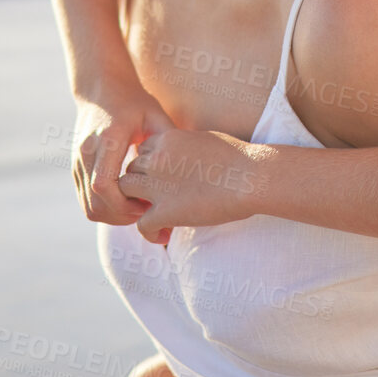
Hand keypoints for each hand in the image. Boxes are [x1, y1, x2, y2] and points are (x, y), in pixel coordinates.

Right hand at [72, 91, 175, 225]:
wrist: (102, 89)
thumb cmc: (134, 102)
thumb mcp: (155, 116)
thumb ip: (169, 141)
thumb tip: (189, 169)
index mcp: (108, 140)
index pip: (103, 185)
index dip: (125, 205)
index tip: (147, 205)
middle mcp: (87, 153)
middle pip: (96, 204)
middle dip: (123, 216)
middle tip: (148, 212)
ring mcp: (78, 162)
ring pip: (89, 207)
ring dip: (114, 216)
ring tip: (138, 208)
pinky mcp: (76, 168)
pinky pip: (87, 201)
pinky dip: (106, 209)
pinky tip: (127, 201)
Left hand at [119, 129, 266, 243]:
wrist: (252, 176)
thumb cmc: (240, 158)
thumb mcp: (206, 139)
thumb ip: (187, 147)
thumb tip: (186, 156)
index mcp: (167, 139)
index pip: (143, 150)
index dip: (150, 166)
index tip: (162, 179)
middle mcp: (156, 159)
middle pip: (131, 169)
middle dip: (140, 184)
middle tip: (155, 200)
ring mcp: (157, 185)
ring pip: (125, 192)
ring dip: (136, 204)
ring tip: (153, 216)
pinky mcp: (166, 211)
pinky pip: (141, 225)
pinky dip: (149, 233)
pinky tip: (163, 236)